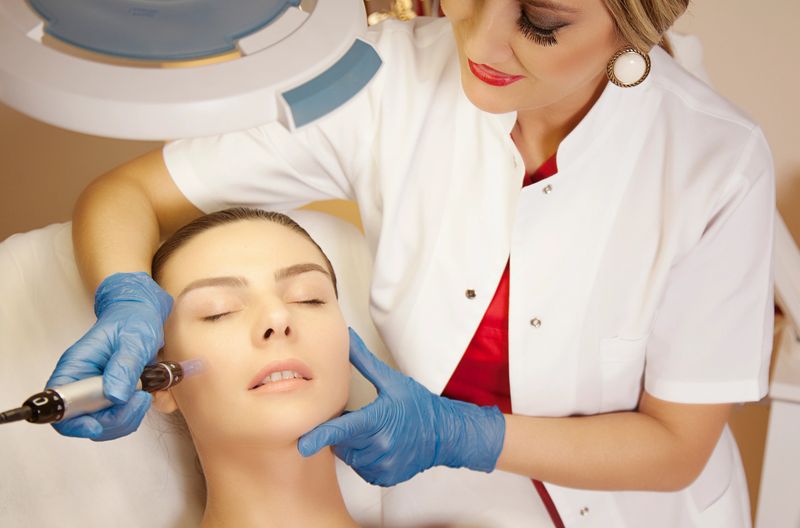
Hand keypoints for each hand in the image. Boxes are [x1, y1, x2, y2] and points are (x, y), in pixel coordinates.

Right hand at [46, 272, 172, 440]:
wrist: (144, 315)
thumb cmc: (133, 321)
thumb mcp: (133, 340)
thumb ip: (124, 367)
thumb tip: (115, 397)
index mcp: (76, 367)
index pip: (60, 406)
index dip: (74, 423)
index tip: (97, 425)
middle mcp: (83, 383)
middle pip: (86, 421)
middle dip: (115, 419)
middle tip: (141, 399)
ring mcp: (99, 392)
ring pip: (107, 423)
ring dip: (130, 415)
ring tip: (148, 392)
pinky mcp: (115, 396)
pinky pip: (123, 416)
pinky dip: (139, 410)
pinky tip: (152, 391)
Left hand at [298, 328, 504, 485]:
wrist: (444, 433)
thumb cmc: (418, 405)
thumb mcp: (391, 380)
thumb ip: (364, 361)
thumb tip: (347, 337)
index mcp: (378, 420)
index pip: (343, 429)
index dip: (320, 437)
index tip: (302, 444)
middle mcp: (380, 446)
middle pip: (341, 442)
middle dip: (344, 431)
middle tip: (364, 419)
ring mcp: (383, 465)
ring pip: (349, 456)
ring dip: (354, 445)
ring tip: (375, 432)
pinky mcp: (385, 478)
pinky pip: (361, 469)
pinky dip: (365, 458)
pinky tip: (381, 446)